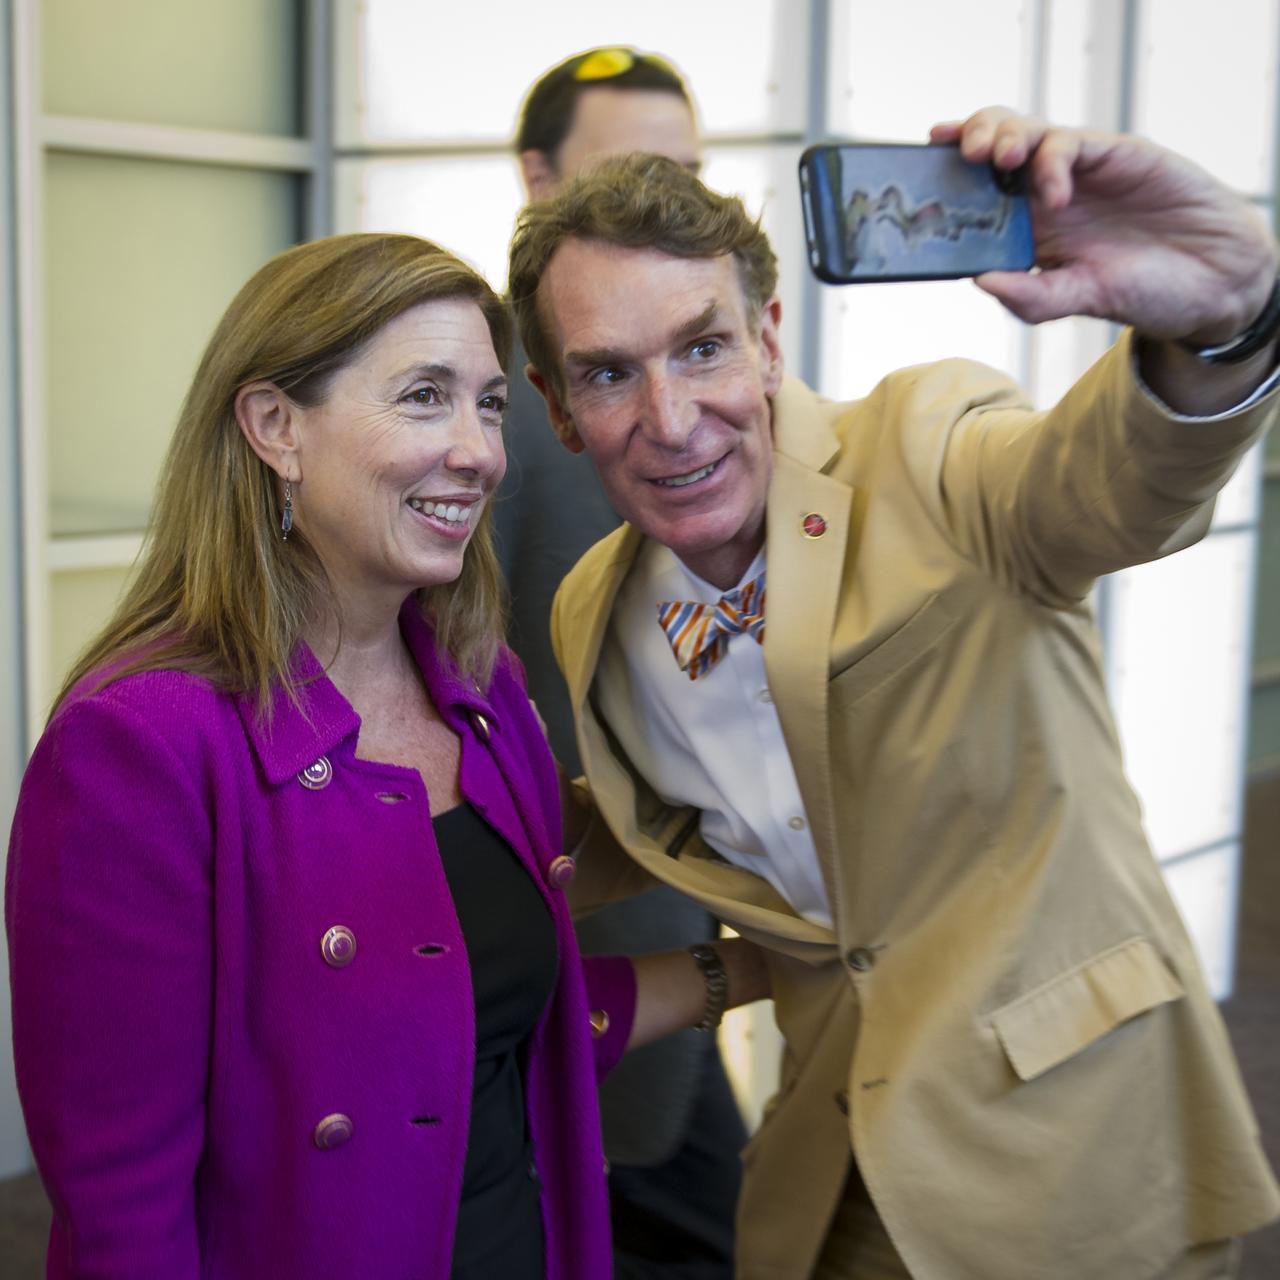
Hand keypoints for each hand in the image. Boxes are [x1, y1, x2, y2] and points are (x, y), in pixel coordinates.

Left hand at [931, 108, 1277, 344]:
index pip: (975, 194)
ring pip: (1026, 133)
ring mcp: (1077, 172)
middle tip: (957, 155)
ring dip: (1003, 137)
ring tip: (997, 160)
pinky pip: (1070, 143)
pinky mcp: (1114, 154)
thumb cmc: (1143, 291)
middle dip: (968, 143)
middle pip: (992, 151)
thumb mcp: (1080, 300)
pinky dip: (1053, 163)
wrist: (1212, 281)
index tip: (914, 175)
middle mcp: (1044, 195)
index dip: (945, 180)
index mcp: (1027, 229)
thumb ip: (1031, 296)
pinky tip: (1055, 194)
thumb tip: (979, 280)